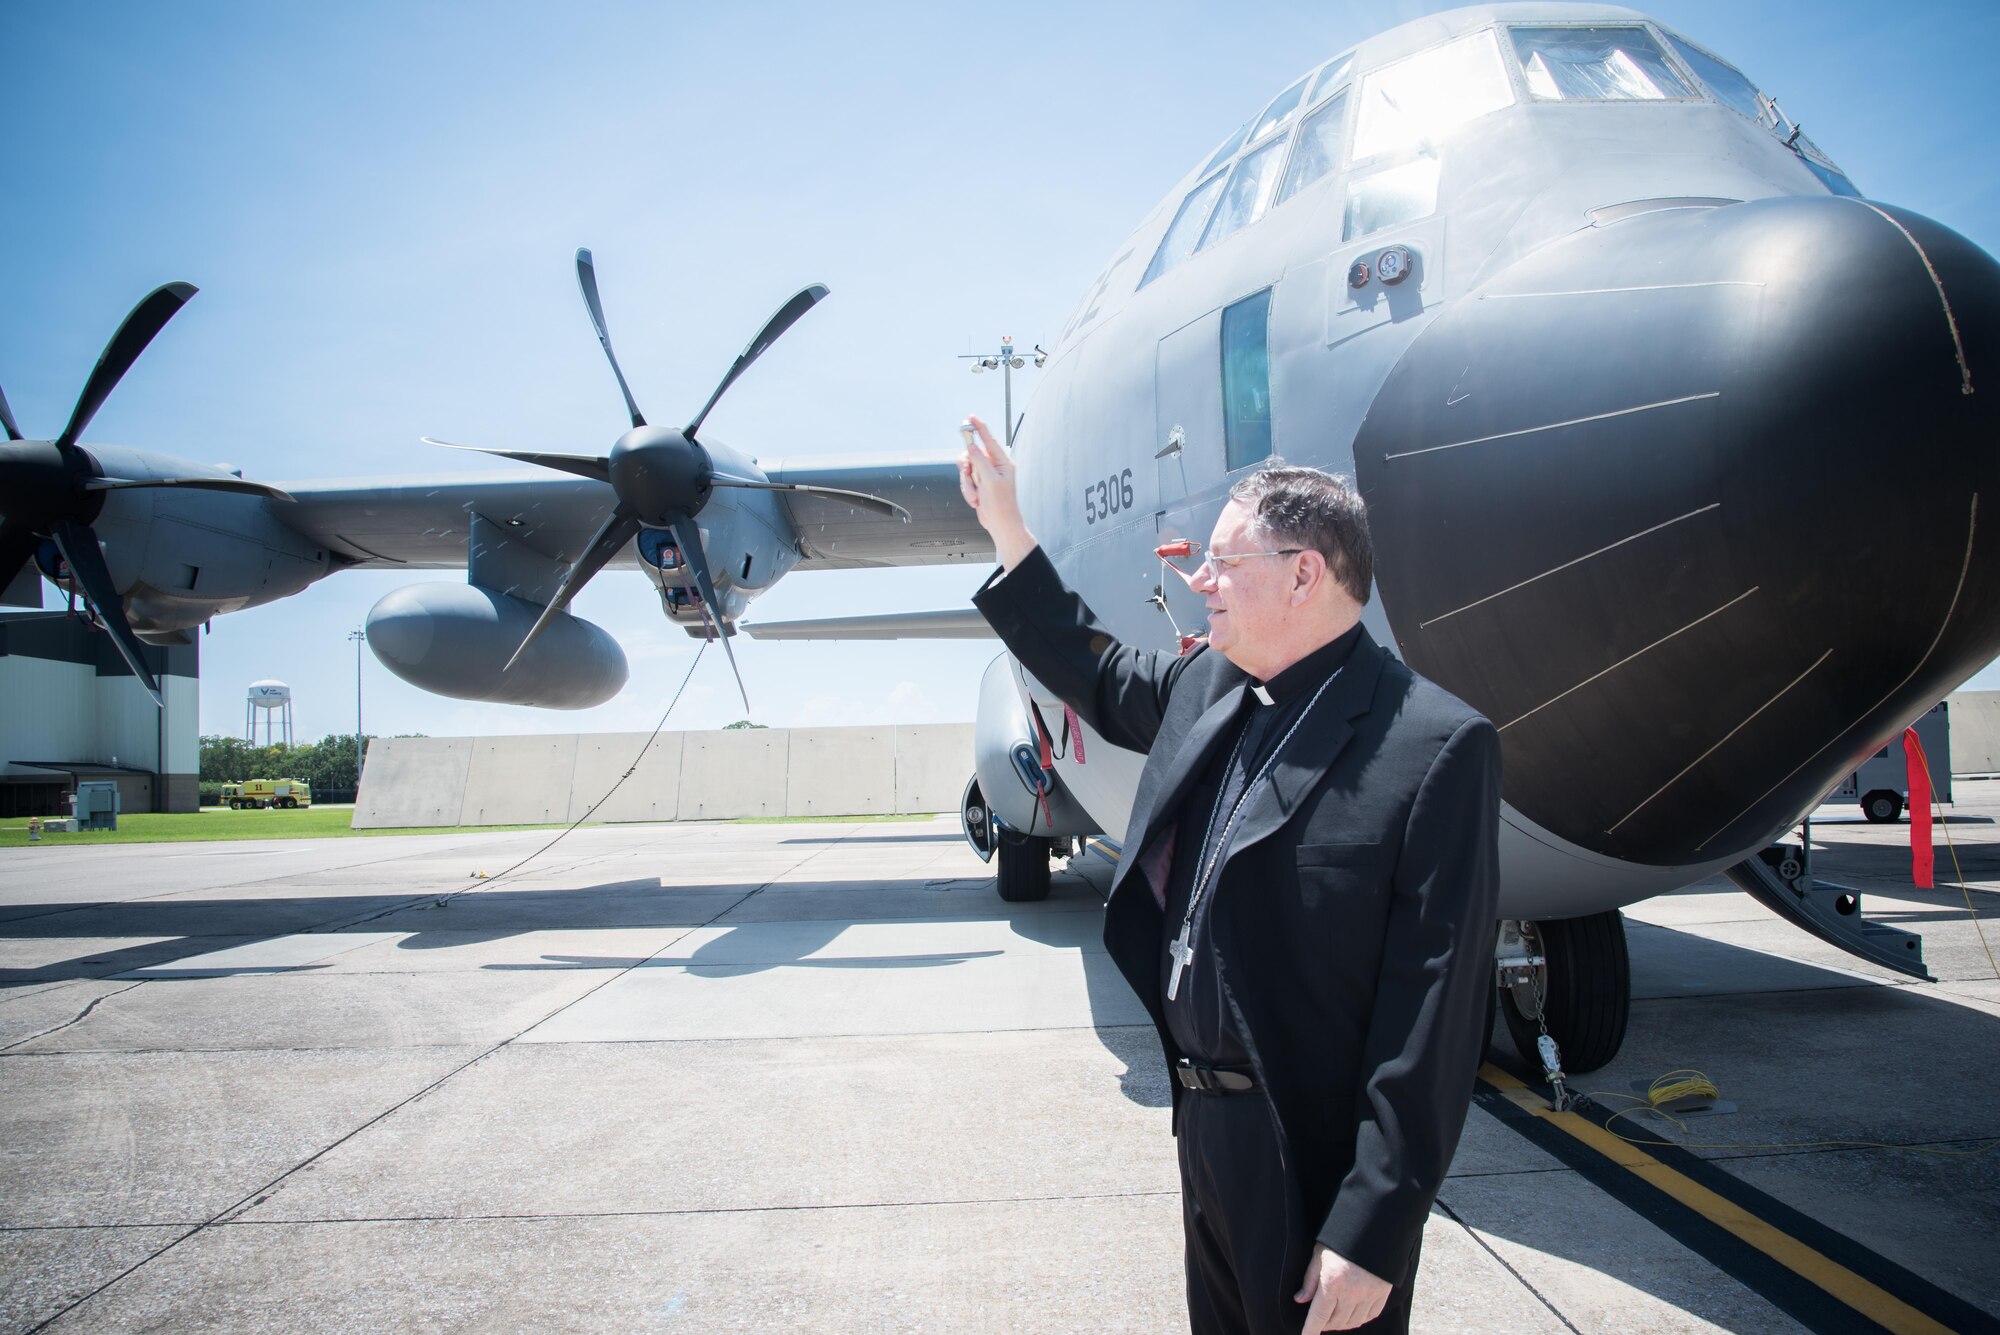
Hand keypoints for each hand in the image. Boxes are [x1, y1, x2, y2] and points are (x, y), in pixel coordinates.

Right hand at [956, 414, 1037, 570]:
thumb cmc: (1001, 504)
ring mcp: (986, 476)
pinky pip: (966, 481)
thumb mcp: (989, 480)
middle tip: (966, 471)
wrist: (1000, 524)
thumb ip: (979, 460)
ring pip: (966, 469)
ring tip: (976, 497)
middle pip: (972, 454)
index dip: (979, 427)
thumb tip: (971, 447)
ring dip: (967, 485)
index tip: (970, 417)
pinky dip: (968, 491)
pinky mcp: (979, 484)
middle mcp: (994, 466)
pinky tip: (976, 501)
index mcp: (1003, 462)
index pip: (989, 440)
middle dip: (967, 466)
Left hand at [1294, 1244, 1390, 1331]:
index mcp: (1332, 1283)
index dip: (1310, 1330)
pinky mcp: (1381, 1293)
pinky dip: (1359, 1319)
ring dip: (1342, 1324)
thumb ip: (1310, 1279)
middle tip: (1320, 1320)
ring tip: (1335, 1317)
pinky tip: (1353, 1313)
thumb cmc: (1341, 1239)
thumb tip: (1300, 1300)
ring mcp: (1368, 1295)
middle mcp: (1351, 1293)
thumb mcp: (1319, 1254)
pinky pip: (1369, 1316)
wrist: (1374, 1228)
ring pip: (1352, 1322)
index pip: (1318, 1316)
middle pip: (1335, 1322)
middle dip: (1325, 1324)